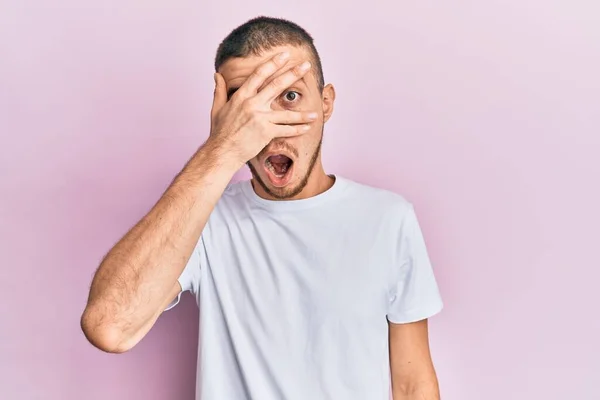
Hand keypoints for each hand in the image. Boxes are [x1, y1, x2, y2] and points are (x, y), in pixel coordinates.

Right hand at [208, 52, 317, 166]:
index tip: (284, 55)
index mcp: (241, 96)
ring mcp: (260, 118)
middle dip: (293, 74)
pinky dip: (297, 129)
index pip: (259, 74)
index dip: (273, 63)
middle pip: (276, 85)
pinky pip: (286, 130)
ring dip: (303, 114)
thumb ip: (220, 90)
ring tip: (315, 112)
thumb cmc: (220, 132)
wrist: (222, 152)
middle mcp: (252, 104)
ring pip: (287, 113)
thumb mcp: (217, 108)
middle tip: (306, 65)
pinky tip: (308, 127)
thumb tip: (217, 75)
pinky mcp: (266, 132)